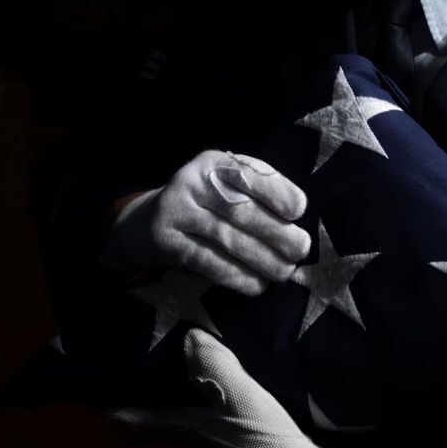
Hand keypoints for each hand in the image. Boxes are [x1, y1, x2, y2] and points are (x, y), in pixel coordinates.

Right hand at [99, 150, 310, 294]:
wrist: (145, 221)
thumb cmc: (204, 202)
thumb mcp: (225, 184)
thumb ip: (256, 192)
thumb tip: (295, 221)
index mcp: (214, 162)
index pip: (248, 173)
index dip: (276, 191)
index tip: (299, 210)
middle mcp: (193, 181)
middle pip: (240, 209)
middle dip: (276, 232)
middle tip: (300, 249)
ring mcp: (176, 211)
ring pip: (226, 238)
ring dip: (261, 259)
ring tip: (284, 272)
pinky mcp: (166, 242)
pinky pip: (207, 261)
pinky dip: (236, 275)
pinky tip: (256, 285)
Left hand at [104, 329, 336, 447]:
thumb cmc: (263, 439)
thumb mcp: (238, 395)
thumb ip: (213, 365)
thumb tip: (188, 336)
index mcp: (183, 427)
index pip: (132, 419)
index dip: (108, 407)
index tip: (89, 391)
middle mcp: (192, 438)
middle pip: (153, 418)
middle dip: (140, 396)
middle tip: (137, 368)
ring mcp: (214, 444)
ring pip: (180, 417)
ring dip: (172, 395)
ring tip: (177, 365)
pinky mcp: (235, 443)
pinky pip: (206, 417)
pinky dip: (202, 399)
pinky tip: (219, 385)